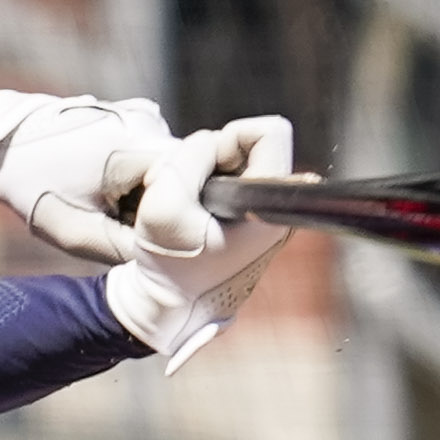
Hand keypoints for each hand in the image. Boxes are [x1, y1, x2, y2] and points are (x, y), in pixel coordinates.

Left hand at [0, 88, 177, 261]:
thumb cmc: (33, 188)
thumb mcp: (76, 234)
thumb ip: (130, 247)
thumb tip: (173, 258)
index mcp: (137, 149)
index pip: (190, 188)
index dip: (172, 218)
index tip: (141, 232)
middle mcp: (149, 124)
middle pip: (181, 178)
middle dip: (158, 207)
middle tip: (117, 220)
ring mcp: (143, 114)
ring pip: (165, 168)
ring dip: (143, 191)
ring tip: (102, 199)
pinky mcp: (135, 113)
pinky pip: (150, 155)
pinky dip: (133, 174)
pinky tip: (99, 179)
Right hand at [101, 115, 292, 370]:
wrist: (168, 307)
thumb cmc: (168, 264)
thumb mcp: (165, 200)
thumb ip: (191, 155)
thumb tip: (213, 142)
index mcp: (266, 208)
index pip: (271, 133)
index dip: (231, 137)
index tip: (208, 167)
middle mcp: (274, 210)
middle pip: (250, 145)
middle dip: (211, 156)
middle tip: (186, 189)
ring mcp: (260, 216)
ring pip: (234, 161)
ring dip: (200, 172)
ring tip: (182, 204)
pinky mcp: (245, 220)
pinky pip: (226, 180)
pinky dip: (202, 185)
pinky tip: (188, 211)